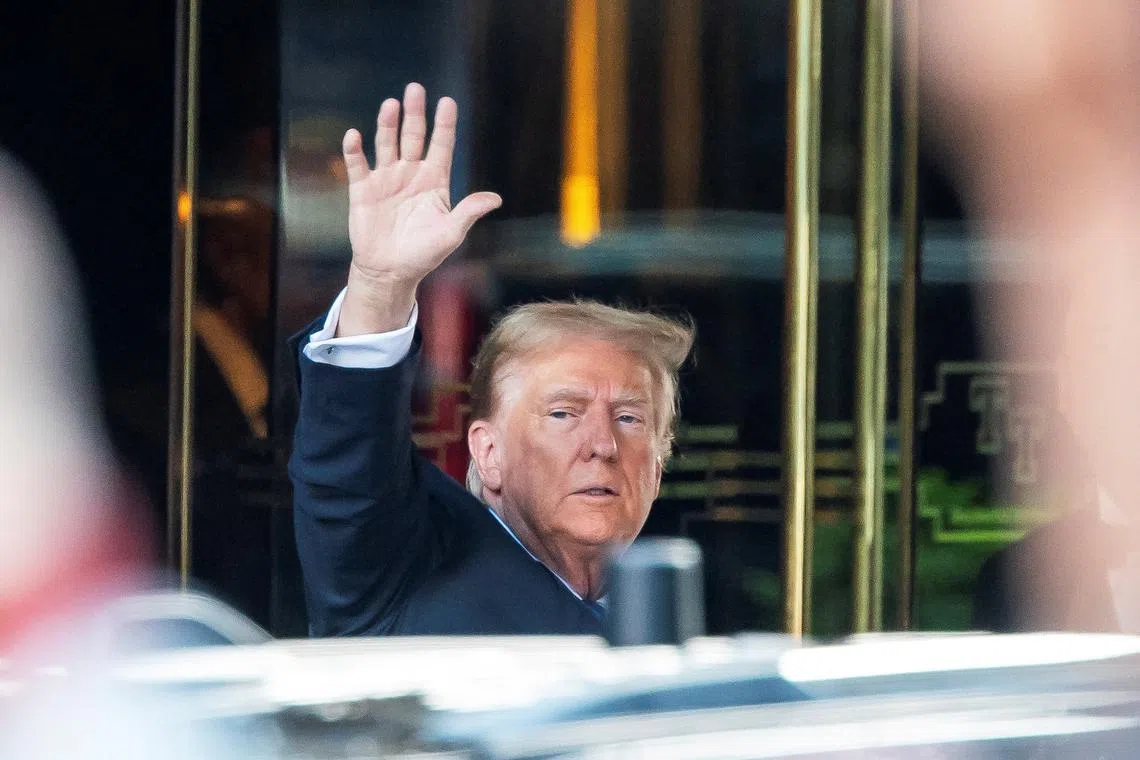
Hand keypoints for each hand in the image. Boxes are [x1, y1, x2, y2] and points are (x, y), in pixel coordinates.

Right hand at [337, 82, 501, 335]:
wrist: (390, 271)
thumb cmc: (424, 254)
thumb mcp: (450, 233)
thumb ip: (468, 212)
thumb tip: (496, 198)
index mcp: (434, 181)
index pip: (441, 146)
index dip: (444, 125)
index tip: (447, 101)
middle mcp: (411, 174)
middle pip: (414, 136)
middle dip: (415, 114)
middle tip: (415, 89)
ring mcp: (386, 179)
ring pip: (387, 144)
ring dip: (388, 124)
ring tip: (391, 104)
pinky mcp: (363, 190)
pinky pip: (358, 165)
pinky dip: (355, 150)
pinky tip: (355, 135)